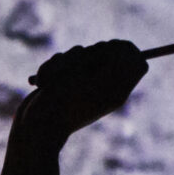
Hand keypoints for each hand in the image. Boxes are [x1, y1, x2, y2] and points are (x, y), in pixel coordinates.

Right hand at [18, 40, 146, 139]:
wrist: (37, 127)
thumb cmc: (66, 105)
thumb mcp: (98, 83)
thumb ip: (117, 63)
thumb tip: (126, 47)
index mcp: (118, 89)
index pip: (136, 60)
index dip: (125, 50)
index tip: (109, 51)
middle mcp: (103, 84)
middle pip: (107, 50)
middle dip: (89, 54)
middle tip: (81, 71)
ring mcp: (82, 82)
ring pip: (79, 53)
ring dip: (64, 63)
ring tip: (55, 81)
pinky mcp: (62, 81)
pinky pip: (61, 60)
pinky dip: (51, 68)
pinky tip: (43, 83)